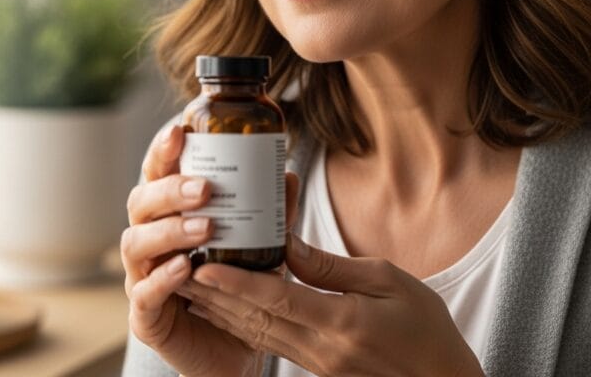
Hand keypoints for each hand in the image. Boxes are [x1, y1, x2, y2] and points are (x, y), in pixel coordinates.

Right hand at [121, 123, 299, 376]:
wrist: (233, 350)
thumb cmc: (237, 285)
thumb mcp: (259, 244)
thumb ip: (272, 213)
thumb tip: (287, 175)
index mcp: (168, 212)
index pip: (156, 172)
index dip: (162, 149)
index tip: (180, 130)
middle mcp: (149, 238)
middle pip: (140, 201)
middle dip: (169, 190)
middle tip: (204, 189)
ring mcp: (141, 276)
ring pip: (135, 242)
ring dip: (169, 231)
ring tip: (206, 228)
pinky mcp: (145, 316)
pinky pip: (143, 293)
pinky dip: (162, 279)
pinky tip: (185, 269)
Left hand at [178, 233, 484, 376]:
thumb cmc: (426, 331)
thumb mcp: (387, 282)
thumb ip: (330, 267)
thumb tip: (287, 244)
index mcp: (339, 323)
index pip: (274, 300)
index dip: (235, 283)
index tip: (204, 265)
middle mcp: (320, 349)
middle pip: (256, 319)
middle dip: (215, 296)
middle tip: (182, 270)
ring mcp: (318, 365)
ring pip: (258, 335)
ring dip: (222, 312)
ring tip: (192, 288)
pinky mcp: (319, 370)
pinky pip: (273, 345)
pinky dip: (245, 326)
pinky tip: (228, 312)